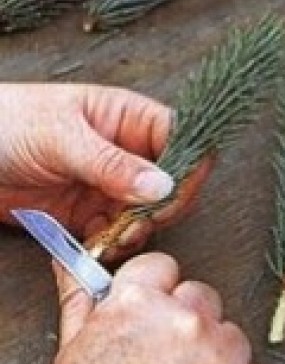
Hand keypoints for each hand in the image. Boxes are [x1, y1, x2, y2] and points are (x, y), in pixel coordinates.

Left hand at [0, 83, 210, 255]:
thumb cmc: (3, 123)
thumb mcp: (59, 137)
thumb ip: (113, 164)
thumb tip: (164, 186)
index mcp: (127, 119)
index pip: (180, 138)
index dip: (187, 166)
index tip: (175, 193)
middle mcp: (126, 153)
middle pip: (173, 184)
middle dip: (162, 208)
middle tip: (140, 220)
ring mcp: (109, 186)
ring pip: (149, 215)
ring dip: (137, 231)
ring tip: (114, 235)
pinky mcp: (89, 215)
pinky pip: (117, 235)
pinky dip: (112, 245)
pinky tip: (94, 242)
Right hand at [42, 254, 268, 363]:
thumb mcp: (73, 352)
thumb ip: (83, 300)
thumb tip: (74, 263)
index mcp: (139, 303)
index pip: (164, 267)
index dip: (158, 291)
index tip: (156, 309)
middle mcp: (186, 320)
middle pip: (202, 297)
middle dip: (189, 321)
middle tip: (168, 362)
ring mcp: (222, 355)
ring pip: (231, 334)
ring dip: (216, 355)